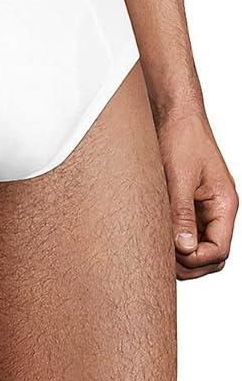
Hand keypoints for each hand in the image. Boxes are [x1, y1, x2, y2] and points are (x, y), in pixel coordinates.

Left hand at [158, 108, 237, 279]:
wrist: (174, 116)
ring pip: (197, 250)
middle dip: (189, 264)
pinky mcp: (188, 209)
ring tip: (157, 247)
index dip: (197, 259)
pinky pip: (184, 236)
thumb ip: (182, 215)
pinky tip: (155, 237)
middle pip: (210, 257)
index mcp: (224, 204)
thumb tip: (185, 248)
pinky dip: (171, 242)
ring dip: (179, 255)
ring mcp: (203, 212)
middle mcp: (216, 212)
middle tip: (162, 258)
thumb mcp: (180, 178)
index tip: (174, 253)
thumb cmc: (183, 138)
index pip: (219, 251)